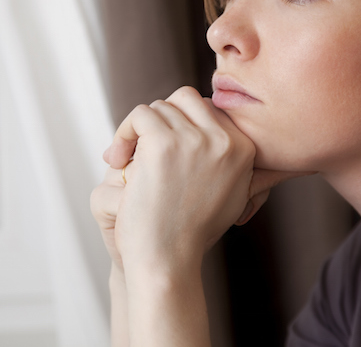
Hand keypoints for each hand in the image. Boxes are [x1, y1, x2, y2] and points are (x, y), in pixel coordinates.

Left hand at [99, 87, 258, 273]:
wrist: (167, 260)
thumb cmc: (191, 232)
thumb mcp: (228, 193)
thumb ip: (228, 158)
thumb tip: (213, 113)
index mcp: (244, 149)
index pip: (209, 109)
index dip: (181, 123)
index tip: (163, 150)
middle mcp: (224, 140)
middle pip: (185, 100)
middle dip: (161, 119)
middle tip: (141, 148)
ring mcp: (194, 140)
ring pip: (160, 107)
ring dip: (138, 129)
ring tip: (123, 160)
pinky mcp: (163, 143)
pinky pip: (140, 115)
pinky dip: (123, 131)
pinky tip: (116, 158)